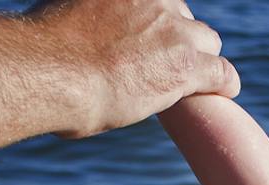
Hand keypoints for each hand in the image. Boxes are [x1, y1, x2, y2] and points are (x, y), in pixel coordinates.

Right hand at [29, 0, 240, 137]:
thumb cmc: (45, 47)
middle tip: (159, 63)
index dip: (155, 19)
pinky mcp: (188, 64)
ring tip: (187, 79)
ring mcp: (174, 29)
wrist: (52, 70)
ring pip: (207, 41)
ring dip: (198, 59)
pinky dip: (223, 83)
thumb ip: (87, 14)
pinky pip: (223, 72)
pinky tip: (222, 91)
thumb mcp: (64, 11)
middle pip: (183, 15)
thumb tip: (82, 27)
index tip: (146, 37)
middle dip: (175, 37)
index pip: (158, 0)